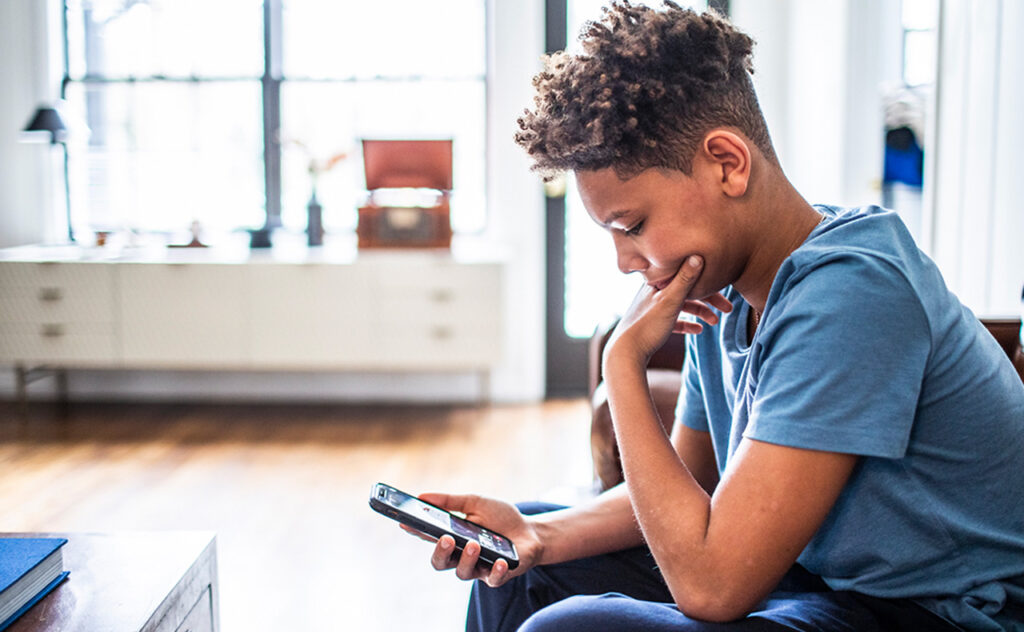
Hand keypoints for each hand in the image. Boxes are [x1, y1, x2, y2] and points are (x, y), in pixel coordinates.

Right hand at [400, 493, 542, 587]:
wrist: (531, 532)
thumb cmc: (500, 518)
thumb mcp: (476, 503)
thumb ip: (451, 502)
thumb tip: (422, 496)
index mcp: (453, 538)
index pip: (429, 537)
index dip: (416, 531)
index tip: (406, 522)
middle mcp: (461, 556)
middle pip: (440, 562)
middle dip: (440, 551)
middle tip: (446, 538)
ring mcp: (478, 568)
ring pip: (462, 572)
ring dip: (467, 558)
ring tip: (475, 544)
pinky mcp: (498, 576)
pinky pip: (492, 579)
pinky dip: (495, 571)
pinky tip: (500, 561)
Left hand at [605, 256, 731, 369]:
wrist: (625, 354)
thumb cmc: (647, 326)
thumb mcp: (669, 301)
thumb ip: (685, 279)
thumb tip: (698, 255)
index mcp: (656, 283)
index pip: (686, 275)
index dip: (707, 281)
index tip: (724, 288)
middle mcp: (653, 292)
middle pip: (686, 291)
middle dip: (708, 299)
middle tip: (729, 309)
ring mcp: (651, 309)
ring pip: (681, 306)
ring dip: (700, 312)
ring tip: (715, 322)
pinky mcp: (651, 325)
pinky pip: (673, 321)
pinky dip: (686, 323)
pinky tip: (698, 330)